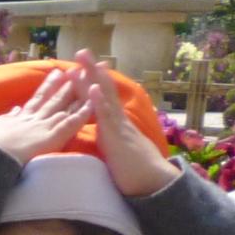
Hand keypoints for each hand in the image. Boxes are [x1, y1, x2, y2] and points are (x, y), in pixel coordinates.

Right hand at [0, 59, 98, 165]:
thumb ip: (6, 117)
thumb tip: (14, 109)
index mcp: (19, 117)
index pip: (37, 99)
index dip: (48, 87)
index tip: (56, 74)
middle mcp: (34, 118)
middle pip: (53, 99)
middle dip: (64, 85)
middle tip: (76, 71)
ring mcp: (44, 126)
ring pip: (64, 107)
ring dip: (76, 94)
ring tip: (87, 82)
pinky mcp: (53, 137)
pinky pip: (72, 124)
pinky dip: (82, 114)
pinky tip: (93, 104)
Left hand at [86, 64, 179, 197]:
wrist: (153, 184)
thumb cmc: (134, 172)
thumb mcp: (118, 150)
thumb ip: (111, 139)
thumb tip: (104, 135)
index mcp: (115, 124)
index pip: (102, 99)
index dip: (93, 82)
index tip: (85, 65)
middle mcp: (117, 120)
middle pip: (104, 90)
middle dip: (91, 71)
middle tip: (81, 51)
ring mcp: (118, 126)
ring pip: (104, 97)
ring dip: (93, 77)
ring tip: (84, 59)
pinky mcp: (117, 137)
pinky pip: (107, 117)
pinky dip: (99, 101)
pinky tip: (93, 87)